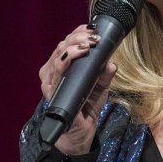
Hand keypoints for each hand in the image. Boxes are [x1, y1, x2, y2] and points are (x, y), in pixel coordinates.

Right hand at [38, 25, 115, 155]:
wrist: (81, 132)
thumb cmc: (86, 107)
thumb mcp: (101, 87)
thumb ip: (105, 73)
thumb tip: (111, 61)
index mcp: (61, 68)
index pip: (65, 44)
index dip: (77, 33)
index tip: (92, 29)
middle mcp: (52, 74)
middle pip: (61, 47)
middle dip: (77, 38)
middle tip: (94, 37)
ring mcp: (51, 84)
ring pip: (57, 57)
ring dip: (73, 46)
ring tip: (88, 44)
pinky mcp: (52, 94)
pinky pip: (56, 74)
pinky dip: (67, 61)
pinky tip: (78, 55)